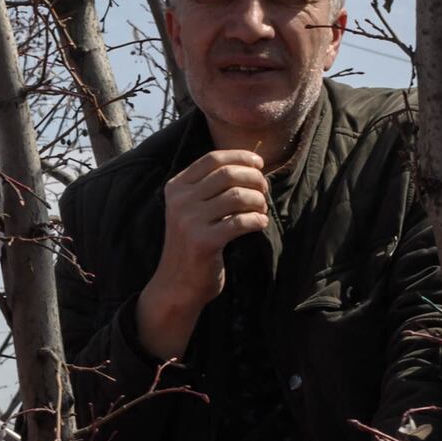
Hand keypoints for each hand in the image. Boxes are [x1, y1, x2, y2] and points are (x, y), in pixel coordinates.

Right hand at [138, 149, 277, 356]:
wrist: (178, 284)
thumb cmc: (192, 244)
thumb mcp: (191, 210)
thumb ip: (211, 188)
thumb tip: (251, 165)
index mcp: (176, 187)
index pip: (212, 159)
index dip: (240, 156)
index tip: (259, 164)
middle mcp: (180, 201)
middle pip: (227, 174)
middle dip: (254, 178)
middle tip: (265, 190)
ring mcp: (189, 221)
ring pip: (237, 196)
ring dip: (258, 200)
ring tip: (261, 209)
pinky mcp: (203, 242)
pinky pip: (241, 221)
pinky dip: (257, 220)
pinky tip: (259, 224)